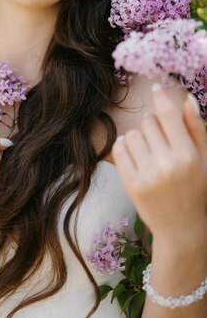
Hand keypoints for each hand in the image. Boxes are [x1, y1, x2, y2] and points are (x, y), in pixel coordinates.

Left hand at [112, 86, 206, 240]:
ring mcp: (147, 175)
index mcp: (188, 155)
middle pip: (148, 122)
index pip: (168, 115)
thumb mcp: (205, 160)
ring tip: (150, 153)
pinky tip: (137, 156)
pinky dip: (125, 148)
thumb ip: (197, 128)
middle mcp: (167, 164)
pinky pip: (119, 149)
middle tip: (162, 143)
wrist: (182, 229)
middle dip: (154, 126)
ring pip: (132, 134)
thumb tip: (188, 98)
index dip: (161, 97)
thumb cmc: (196, 189)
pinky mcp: (131, 184)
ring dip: (139, 138)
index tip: (157, 88)